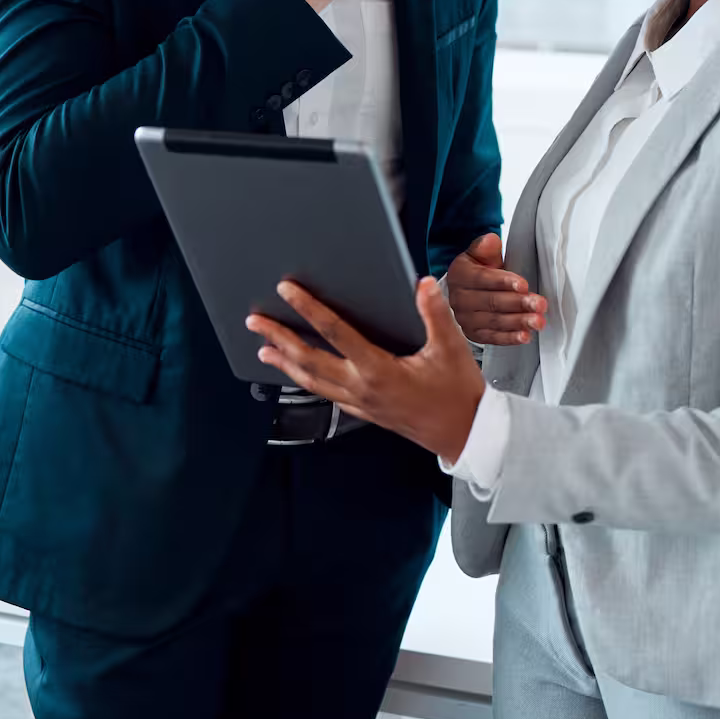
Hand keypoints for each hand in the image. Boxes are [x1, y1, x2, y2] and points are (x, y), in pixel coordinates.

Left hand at [246, 277, 485, 463]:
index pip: (335, 333)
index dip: (309, 309)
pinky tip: (297, 374)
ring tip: (263, 350)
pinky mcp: (363, 411)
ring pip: (312, 381)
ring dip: (285, 363)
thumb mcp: (451, 349)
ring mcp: (359, 403)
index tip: (287, 291)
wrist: (464, 434)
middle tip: (255, 322)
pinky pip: (326, 394)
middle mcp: (361, 388)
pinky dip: (306, 381)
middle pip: (309, 360)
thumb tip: (423, 284)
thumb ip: (435, 314)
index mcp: (379, 370)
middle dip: (279, 339)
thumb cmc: (457, 394)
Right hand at [446, 233, 546, 346]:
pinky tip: (524, 336)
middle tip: (538, 304)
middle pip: (491, 302)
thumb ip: (485, 248)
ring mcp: (465, 319)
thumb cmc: (479, 271)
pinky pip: (494, 338)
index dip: (504, 282)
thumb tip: (490, 240)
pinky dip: (510, 338)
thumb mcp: (480, 255)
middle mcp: (458, 299)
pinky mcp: (474, 334)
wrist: (468, 291)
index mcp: (459, 275)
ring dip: (519, 321)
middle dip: (518, 303)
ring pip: (495, 321)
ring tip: (538, 320)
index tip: (523, 285)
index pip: (482, 279)